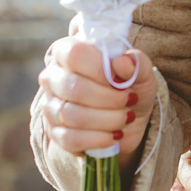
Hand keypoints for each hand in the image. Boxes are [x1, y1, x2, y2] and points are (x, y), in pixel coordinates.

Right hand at [36, 37, 147, 168]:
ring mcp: (50, 106)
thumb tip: (122, 62)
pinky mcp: (54, 133)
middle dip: (109, 98)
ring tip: (127, 117)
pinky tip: (115, 135)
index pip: (74, 54)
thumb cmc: (131, 87)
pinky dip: (99, 139)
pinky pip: (71, 138)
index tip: (120, 80)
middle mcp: (52, 77)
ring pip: (72, 115)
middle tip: (130, 100)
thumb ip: (136, 63)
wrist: (129, 120)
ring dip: (107, 119)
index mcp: (68, 52)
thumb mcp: (141, 73)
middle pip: (73, 87)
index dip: (99, 68)